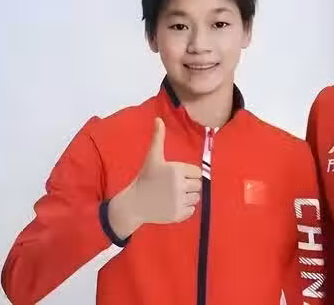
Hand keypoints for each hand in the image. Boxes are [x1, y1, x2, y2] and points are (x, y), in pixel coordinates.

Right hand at [109, 118, 201, 237]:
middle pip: (198, 185)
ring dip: (188, 197)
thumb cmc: (146, 178)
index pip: (197, 173)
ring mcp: (179, 201)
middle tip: (173, 187)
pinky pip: (192, 210)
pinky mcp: (178, 215)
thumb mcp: (153, 157)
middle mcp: (179, 185)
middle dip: (189, 185)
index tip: (175, 176)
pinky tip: (172, 205)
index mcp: (176, 170)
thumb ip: (158, 138)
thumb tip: (158, 119)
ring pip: (196, 198)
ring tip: (172, 195)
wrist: (135, 203)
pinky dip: (185, 209)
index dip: (188, 174)